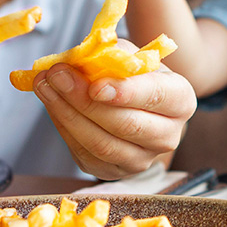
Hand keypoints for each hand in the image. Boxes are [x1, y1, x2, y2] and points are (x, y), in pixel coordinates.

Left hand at [30, 42, 196, 179]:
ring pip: (102, 144)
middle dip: (85, 100)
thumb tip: (78, 61)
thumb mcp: (129, 54)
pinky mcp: (114, 171)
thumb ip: (109, 55)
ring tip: (45, 85)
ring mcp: (142, 159)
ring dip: (67, 114)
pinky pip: (85, 154)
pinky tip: (51, 103)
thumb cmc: (133, 74)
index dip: (125, 92)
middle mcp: (168, 135)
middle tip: (56, 75)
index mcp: (181, 100)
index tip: (95, 85)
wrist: (134, 104)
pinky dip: (64, 127)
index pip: (155, 97)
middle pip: (126, 124)